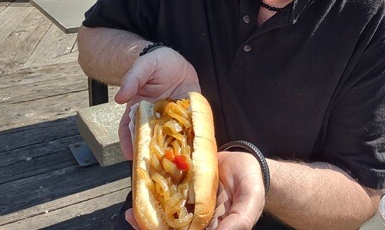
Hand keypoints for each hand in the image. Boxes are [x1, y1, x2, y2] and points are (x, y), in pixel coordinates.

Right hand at [115, 46, 199, 159]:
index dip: (128, 143)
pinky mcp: (189, 114)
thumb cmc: (155, 62)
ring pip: (171, 137)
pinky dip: (191, 137)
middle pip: (150, 138)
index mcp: (139, 108)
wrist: (175, 60)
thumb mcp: (143, 66)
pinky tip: (194, 147)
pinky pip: (190, 127)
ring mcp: (172, 117)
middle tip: (156, 166)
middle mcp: (155, 117)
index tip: (131, 155)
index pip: (129, 129)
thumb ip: (132, 79)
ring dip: (173, 149)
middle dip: (152, 153)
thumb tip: (120, 97)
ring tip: (177, 163)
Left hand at [120, 152, 265, 229]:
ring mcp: (189, 206)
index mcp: (212, 227)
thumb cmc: (252, 183)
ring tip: (132, 214)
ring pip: (166, 217)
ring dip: (149, 218)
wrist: (247, 160)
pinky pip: (167, 196)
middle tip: (136, 222)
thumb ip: (239, 220)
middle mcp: (198, 220)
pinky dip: (154, 197)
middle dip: (154, 228)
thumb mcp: (250, 200)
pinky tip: (139, 197)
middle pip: (174, 229)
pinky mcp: (183, 189)